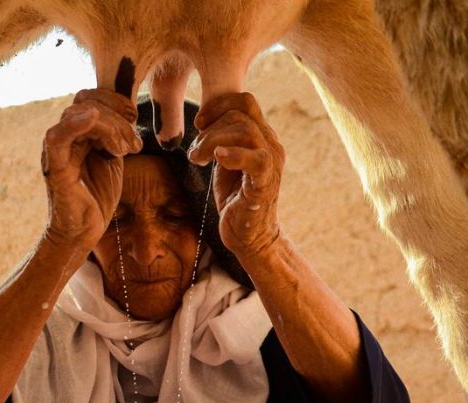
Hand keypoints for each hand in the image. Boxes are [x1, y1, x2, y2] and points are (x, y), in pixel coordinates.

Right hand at [42, 89, 142, 249]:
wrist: (84, 231)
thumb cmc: (97, 196)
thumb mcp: (112, 158)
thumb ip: (114, 135)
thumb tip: (129, 113)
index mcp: (75, 133)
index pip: (91, 98)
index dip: (115, 101)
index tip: (134, 117)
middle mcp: (63, 137)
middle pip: (88, 103)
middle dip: (118, 118)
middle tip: (135, 145)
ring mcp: (57, 150)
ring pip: (79, 115)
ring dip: (110, 128)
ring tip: (126, 151)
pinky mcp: (55, 167)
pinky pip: (57, 138)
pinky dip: (74, 123)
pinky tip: (91, 118)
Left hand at [188, 92, 283, 258]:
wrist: (249, 235)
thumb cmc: (235, 197)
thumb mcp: (225, 160)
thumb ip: (222, 138)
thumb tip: (204, 119)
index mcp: (262, 136)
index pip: (245, 101)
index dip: (219, 105)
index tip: (200, 124)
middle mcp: (271, 144)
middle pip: (240, 114)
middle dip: (209, 129)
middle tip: (196, 153)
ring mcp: (271, 162)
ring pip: (244, 130)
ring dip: (212, 141)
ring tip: (198, 160)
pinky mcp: (265, 182)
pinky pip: (257, 159)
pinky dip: (234, 154)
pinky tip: (217, 159)